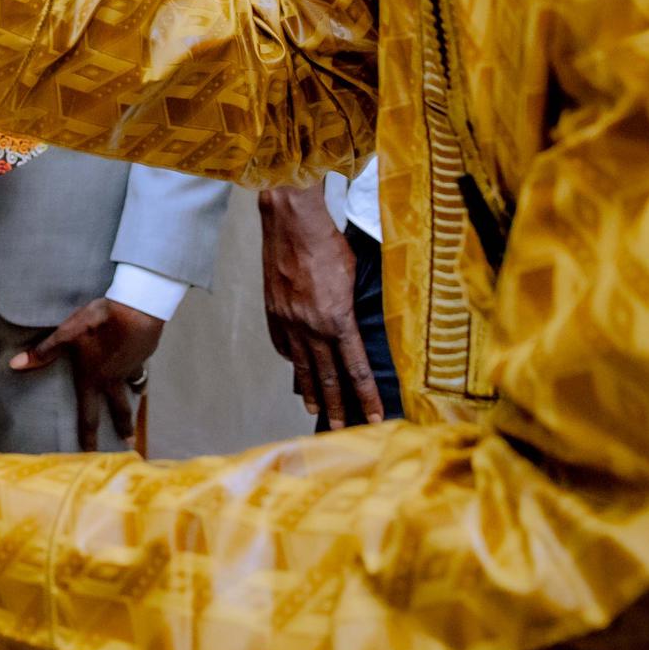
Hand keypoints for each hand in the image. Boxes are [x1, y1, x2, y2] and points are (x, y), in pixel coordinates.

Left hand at [9, 297, 163, 450]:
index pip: (89, 414)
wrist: (137, 309)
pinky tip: (139, 367)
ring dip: (134, 399)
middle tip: (128, 443)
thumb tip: (15, 365)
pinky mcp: (143, 355)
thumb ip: (44, 352)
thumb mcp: (67, 334)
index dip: (88, 436)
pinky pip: (140, 368)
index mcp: (94, 378)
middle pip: (119, 408)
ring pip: (132, 388)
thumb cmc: (99, 323)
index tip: (91, 454)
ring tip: (136, 403)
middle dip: (122, 426)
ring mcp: (131, 368)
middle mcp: (113, 379)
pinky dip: (138, 372)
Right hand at [258, 184, 383, 427]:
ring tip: (314, 411)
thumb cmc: (328, 242)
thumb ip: (353, 307)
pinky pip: (282, 344)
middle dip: (336, 407)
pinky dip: (290, 359)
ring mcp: (288, 321)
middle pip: (327, 377)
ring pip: (301, 366)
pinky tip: (294, 368)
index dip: (366, 396)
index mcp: (337, 320)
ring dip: (310, 391)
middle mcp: (311, 327)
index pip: (355, 369)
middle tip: (340, 429)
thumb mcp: (354, 276)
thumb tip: (354, 327)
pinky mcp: (273, 311)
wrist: (290, 220)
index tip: (375, 417)